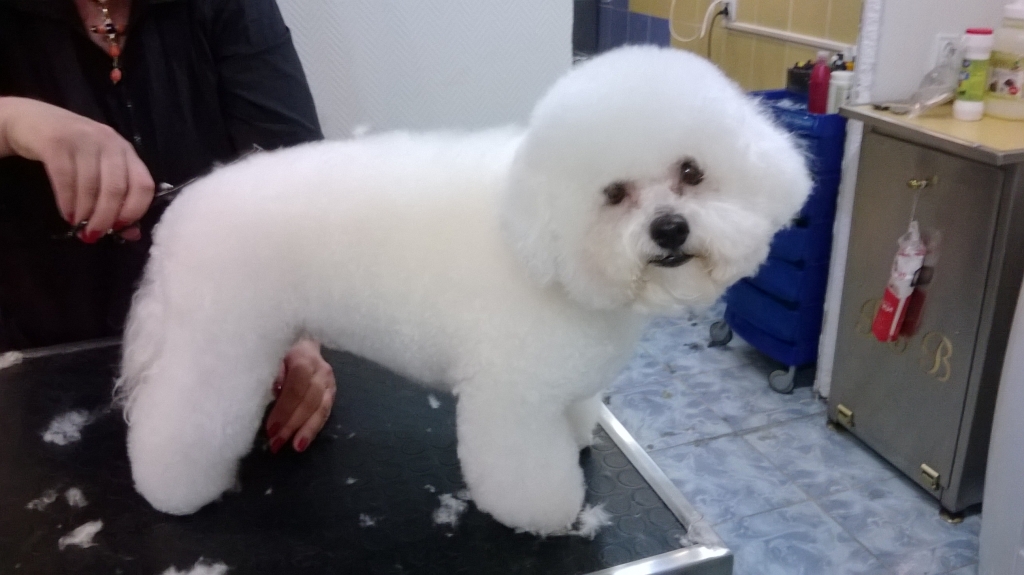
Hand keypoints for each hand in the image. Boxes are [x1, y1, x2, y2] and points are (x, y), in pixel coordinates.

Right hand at [0, 97, 153, 241]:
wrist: (34, 121)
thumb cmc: (74, 151)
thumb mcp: (100, 168)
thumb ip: (119, 197)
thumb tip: (132, 234)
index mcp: (127, 151)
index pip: (143, 184)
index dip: (134, 210)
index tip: (119, 228)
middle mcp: (110, 142)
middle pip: (116, 188)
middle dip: (106, 218)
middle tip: (94, 235)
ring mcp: (84, 139)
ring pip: (91, 186)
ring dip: (85, 213)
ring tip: (79, 226)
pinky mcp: (57, 141)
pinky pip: (65, 179)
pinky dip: (67, 202)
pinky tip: (66, 214)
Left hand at [265, 338, 335, 453]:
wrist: (302, 340)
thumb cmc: (280, 350)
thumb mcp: (272, 355)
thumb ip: (272, 374)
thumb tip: (274, 393)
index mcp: (304, 358)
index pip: (297, 387)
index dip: (285, 409)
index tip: (270, 428)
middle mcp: (321, 370)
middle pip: (310, 400)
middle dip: (293, 424)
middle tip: (276, 443)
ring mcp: (329, 381)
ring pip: (321, 408)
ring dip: (307, 430)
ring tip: (295, 447)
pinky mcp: (332, 391)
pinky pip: (325, 412)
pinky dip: (314, 428)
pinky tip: (303, 441)